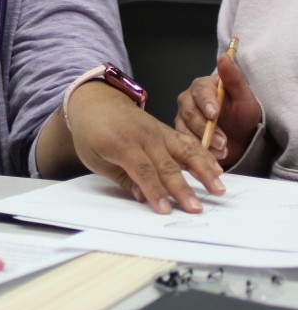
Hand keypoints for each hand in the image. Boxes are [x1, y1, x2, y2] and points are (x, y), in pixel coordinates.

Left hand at [66, 81, 224, 213]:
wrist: (94, 100)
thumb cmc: (91, 131)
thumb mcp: (95, 158)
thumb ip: (122, 179)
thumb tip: (143, 198)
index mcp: (121, 143)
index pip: (142, 171)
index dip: (155, 191)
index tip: (166, 209)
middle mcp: (143, 135)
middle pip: (166, 165)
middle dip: (182, 189)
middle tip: (196, 208)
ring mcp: (157, 130)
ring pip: (184, 150)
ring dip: (203, 170)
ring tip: (218, 188)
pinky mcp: (165, 129)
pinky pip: (187, 142)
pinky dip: (203, 155)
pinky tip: (216, 167)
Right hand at [175, 53, 260, 166]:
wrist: (242, 138)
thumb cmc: (243, 114)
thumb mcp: (244, 96)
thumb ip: (234, 78)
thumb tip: (224, 57)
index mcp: (203, 86)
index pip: (200, 91)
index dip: (206, 103)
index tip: (215, 114)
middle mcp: (189, 99)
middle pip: (189, 112)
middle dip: (206, 128)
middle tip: (222, 141)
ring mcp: (183, 117)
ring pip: (185, 128)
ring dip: (203, 142)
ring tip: (222, 151)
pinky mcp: (182, 133)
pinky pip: (184, 142)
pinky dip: (197, 151)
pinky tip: (212, 157)